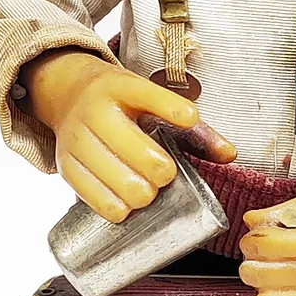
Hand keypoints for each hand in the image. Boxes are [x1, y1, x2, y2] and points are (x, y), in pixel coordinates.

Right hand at [22, 49, 235, 222]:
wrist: (69, 95)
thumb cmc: (124, 105)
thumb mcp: (156, 104)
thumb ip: (193, 129)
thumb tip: (229, 154)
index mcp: (122, 87)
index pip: (149, 95)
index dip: (174, 108)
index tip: (189, 117)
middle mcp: (96, 110)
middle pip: (143, 154)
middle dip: (163, 173)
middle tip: (164, 174)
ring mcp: (77, 138)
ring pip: (122, 183)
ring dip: (143, 195)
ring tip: (147, 189)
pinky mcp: (66, 166)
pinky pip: (96, 199)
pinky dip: (118, 208)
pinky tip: (127, 203)